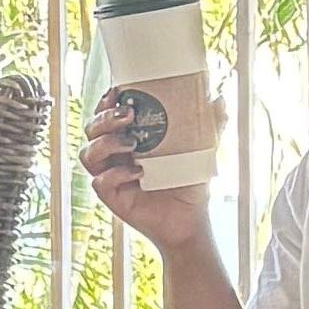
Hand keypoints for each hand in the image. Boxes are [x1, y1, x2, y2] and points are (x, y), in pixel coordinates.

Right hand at [78, 84, 209, 259]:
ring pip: (88, 153)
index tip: (118, 90)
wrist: (191, 219)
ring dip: (106, 143)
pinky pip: (100, 182)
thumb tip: (220, 98)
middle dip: (105, 117)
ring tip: (131, 143)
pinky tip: (138, 173)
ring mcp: (110, 176)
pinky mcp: (112, 197)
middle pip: (92, 129)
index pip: (106, 114)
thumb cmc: (190, 182)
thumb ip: (210, 123)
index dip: (105, 101)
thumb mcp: (202, 148)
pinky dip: (116, 174)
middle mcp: (114, 155)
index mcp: (128, 137)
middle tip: (128, 114)